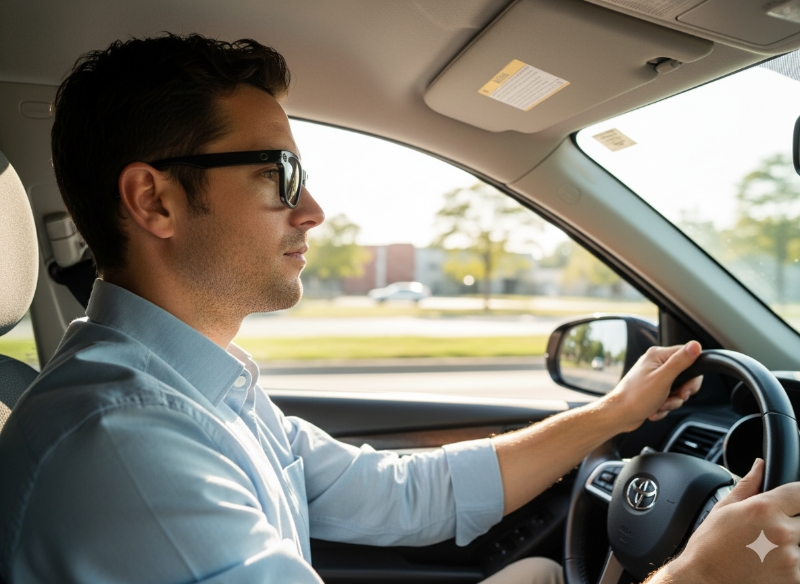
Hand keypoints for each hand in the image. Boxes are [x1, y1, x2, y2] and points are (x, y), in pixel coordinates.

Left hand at [603, 341, 702, 432]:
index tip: (687, 387)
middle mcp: (656, 364)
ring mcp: (654, 377)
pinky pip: (668, 398)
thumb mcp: (663, 379)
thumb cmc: (636, 397)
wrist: (620, 415)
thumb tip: (695, 345)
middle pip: (685, 375)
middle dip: (681, 392)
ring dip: (671, 402)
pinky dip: (664, 406)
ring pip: (677, 390)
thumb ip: (680, 362)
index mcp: (658, 355)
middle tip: (676, 397)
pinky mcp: (653, 390)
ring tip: (660, 405)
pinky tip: (654, 410)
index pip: (687, 355)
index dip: (693, 374)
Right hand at [660, 458, 799, 583]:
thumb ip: (749, 485)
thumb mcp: (724, 509)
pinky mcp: (795, 579)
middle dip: (793, 519)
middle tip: (771, 528)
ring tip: (767, 548)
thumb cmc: (709, 546)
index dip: (797, 494)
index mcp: (764, 509)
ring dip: (793, 542)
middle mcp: (782, 532)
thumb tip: (760, 466)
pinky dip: (791, 563)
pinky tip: (769, 564)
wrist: (704, 581)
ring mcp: (792, 559)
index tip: (793, 498)